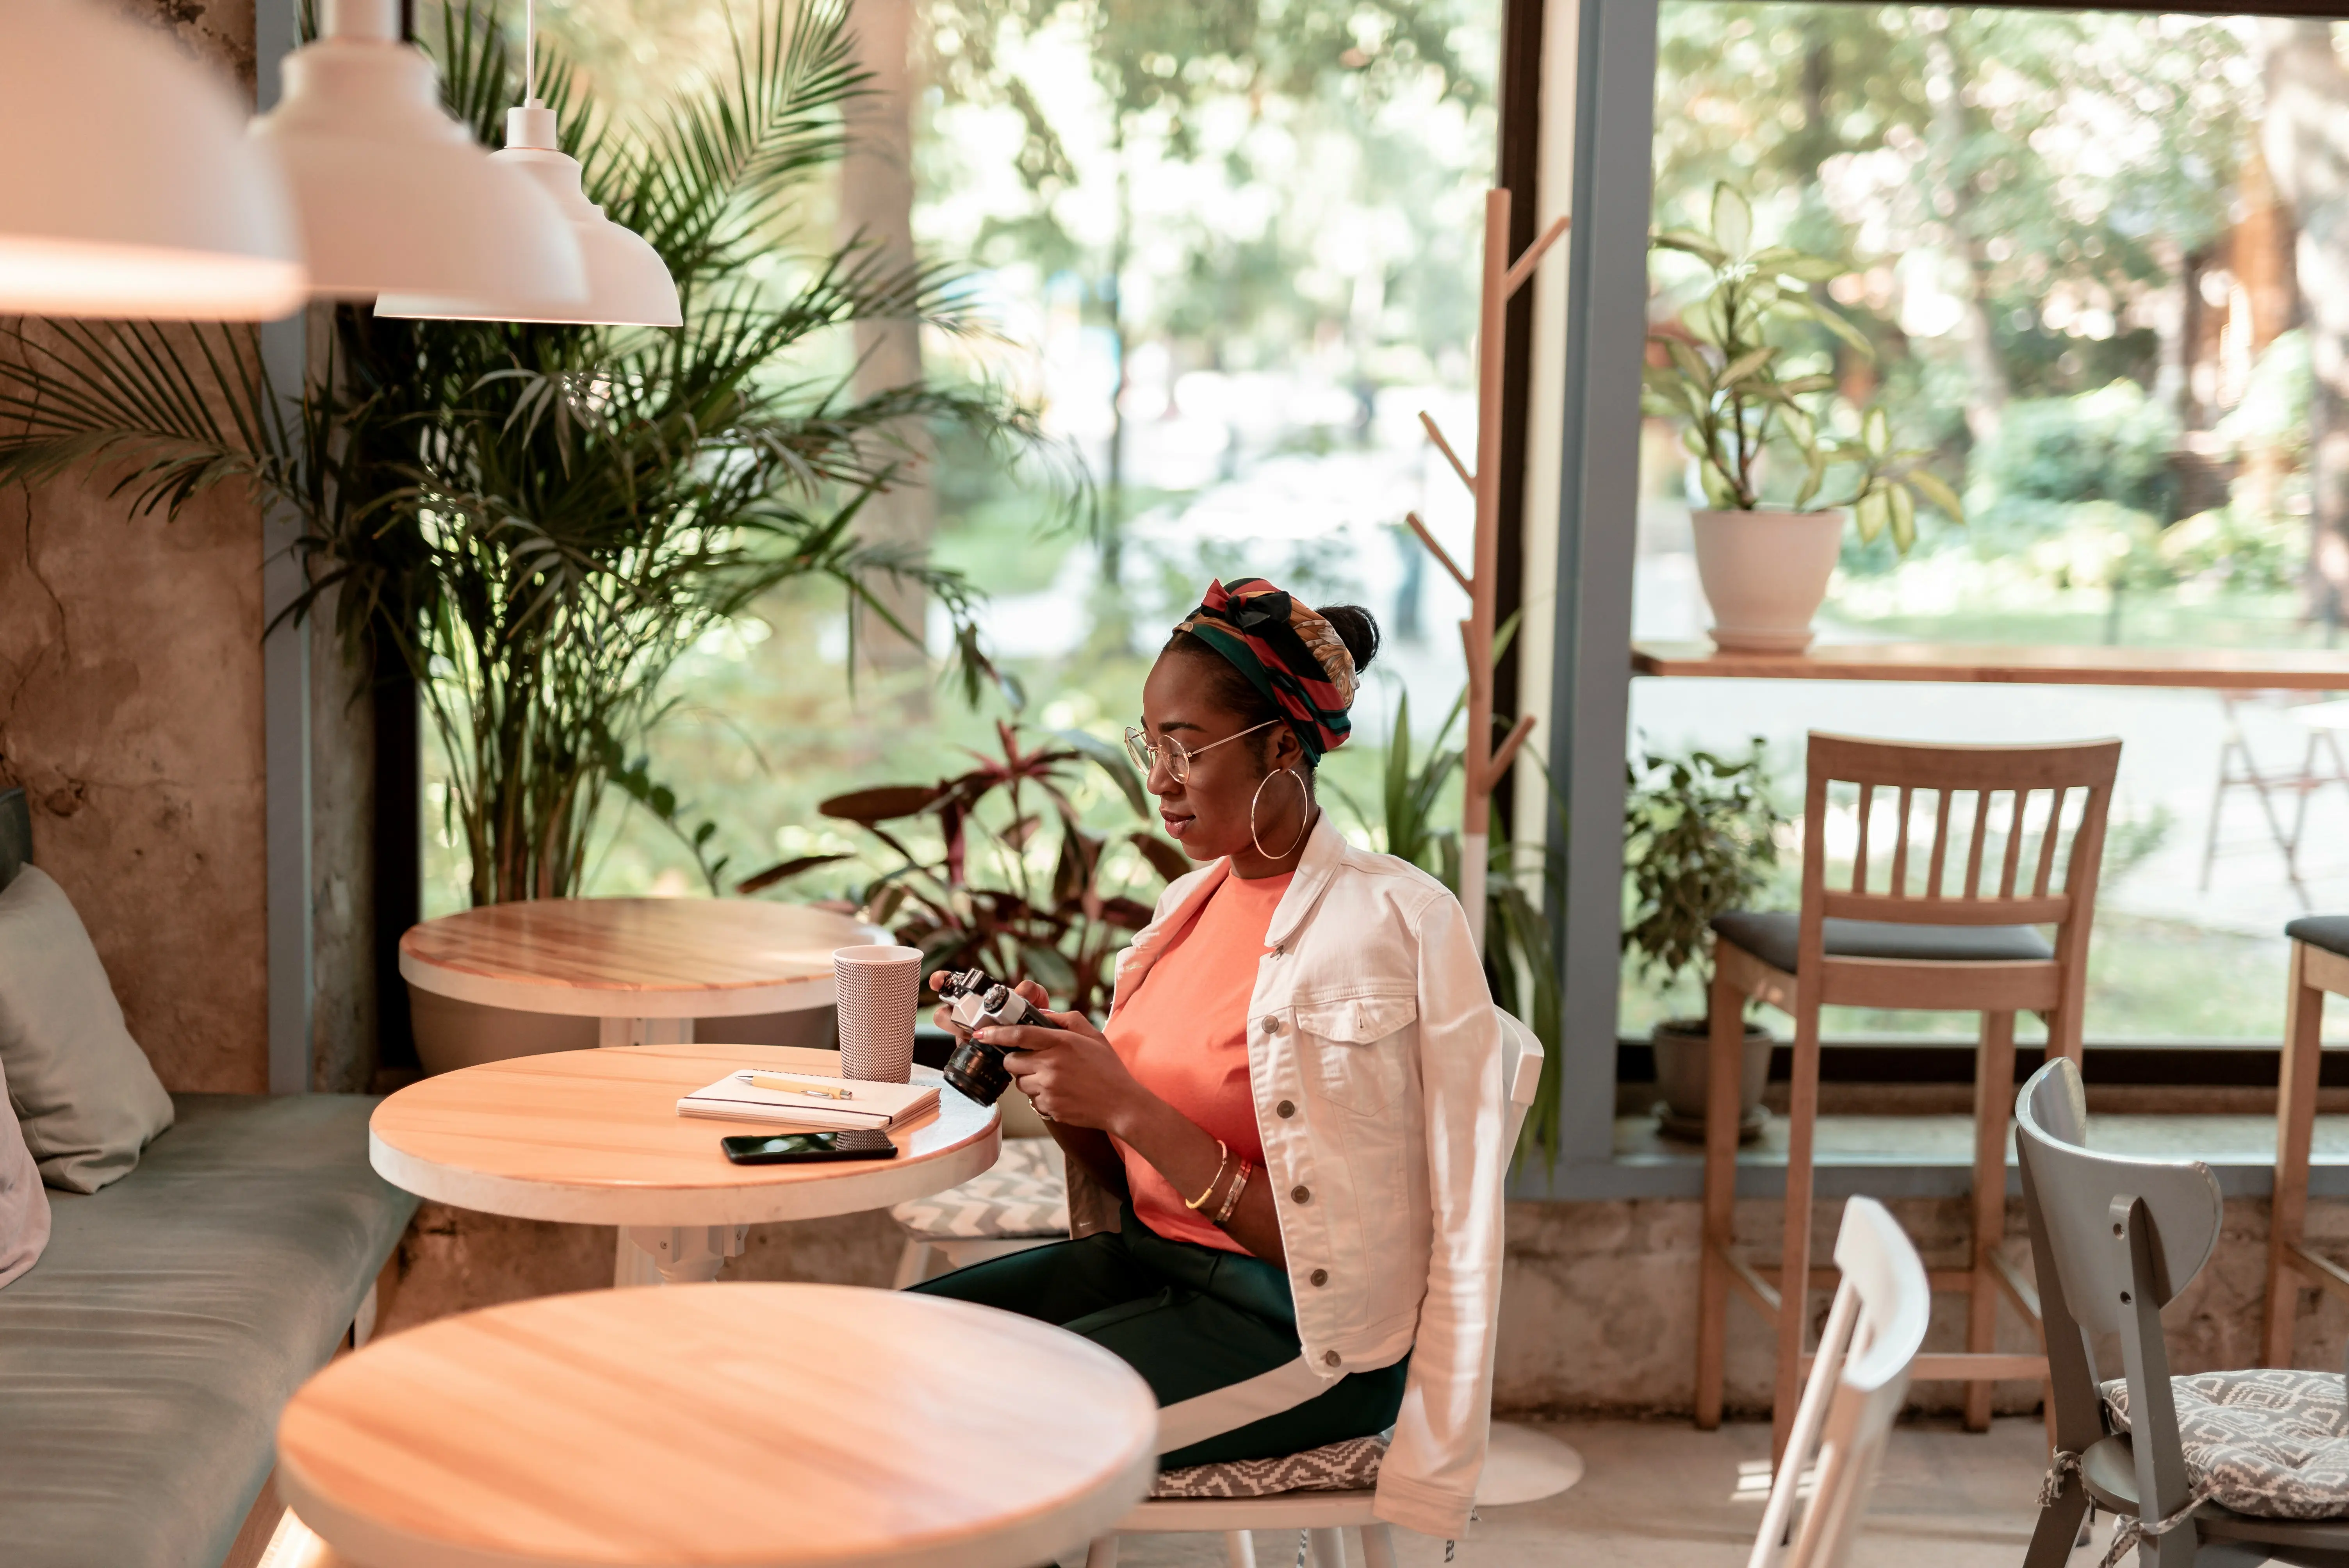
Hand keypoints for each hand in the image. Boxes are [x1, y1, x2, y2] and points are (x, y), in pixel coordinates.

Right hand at [928, 974, 1056, 1042]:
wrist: (1038, 1041)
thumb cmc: (1032, 1015)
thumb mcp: (1035, 999)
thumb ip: (1031, 991)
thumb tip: (1022, 991)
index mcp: (979, 995)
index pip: (952, 985)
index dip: (940, 981)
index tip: (937, 982)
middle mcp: (968, 1014)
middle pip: (944, 1014)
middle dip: (949, 1016)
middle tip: (966, 1020)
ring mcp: (969, 1034)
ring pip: (952, 1033)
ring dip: (961, 1033)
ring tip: (979, 1035)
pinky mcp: (974, 1052)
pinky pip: (966, 1053)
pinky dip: (975, 1053)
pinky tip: (989, 1052)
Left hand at [986, 1005, 1152, 1135]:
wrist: (1121, 1104)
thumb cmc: (1108, 1068)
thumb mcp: (1093, 1035)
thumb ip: (1066, 1020)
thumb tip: (1041, 1015)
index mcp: (1060, 1044)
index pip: (1018, 1035)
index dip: (995, 1033)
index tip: (980, 1034)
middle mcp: (1050, 1066)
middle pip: (1011, 1061)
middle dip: (1017, 1060)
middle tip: (1035, 1061)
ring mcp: (1048, 1089)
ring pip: (1020, 1083)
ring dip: (1029, 1079)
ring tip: (1054, 1078)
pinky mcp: (1048, 1108)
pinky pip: (1032, 1100)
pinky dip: (1041, 1096)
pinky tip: (1060, 1093)